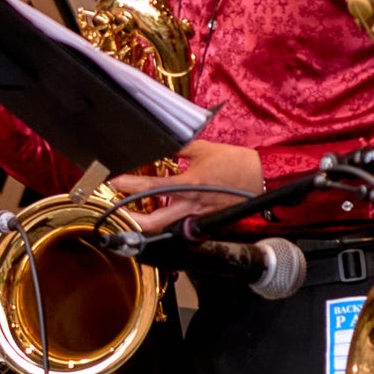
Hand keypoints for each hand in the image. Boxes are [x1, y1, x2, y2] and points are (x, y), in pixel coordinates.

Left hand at [109, 141, 264, 231]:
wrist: (259, 177)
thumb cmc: (234, 163)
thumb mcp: (202, 149)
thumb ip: (177, 148)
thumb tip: (158, 146)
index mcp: (188, 184)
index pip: (150, 187)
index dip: (128, 184)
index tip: (113, 181)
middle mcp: (190, 204)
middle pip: (154, 222)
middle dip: (131, 221)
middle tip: (117, 213)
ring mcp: (198, 215)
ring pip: (166, 227)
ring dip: (148, 223)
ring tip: (132, 214)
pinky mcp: (205, 220)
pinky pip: (181, 224)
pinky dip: (169, 220)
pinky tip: (161, 213)